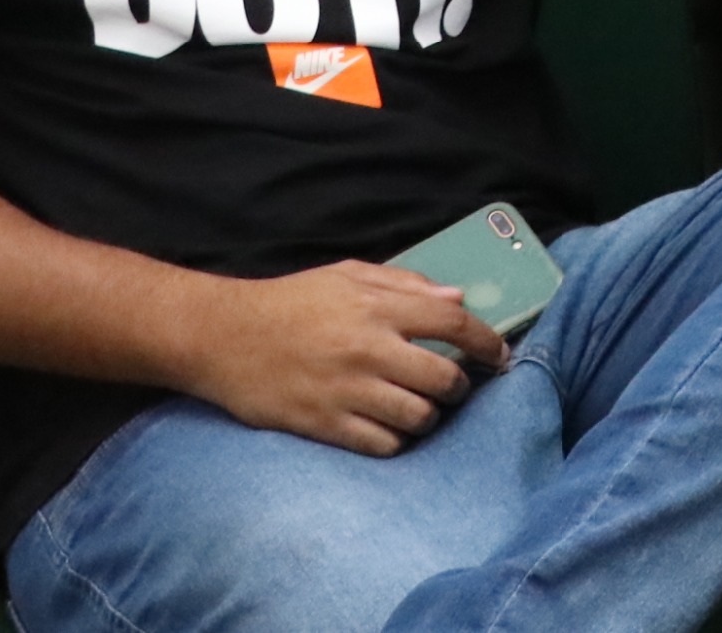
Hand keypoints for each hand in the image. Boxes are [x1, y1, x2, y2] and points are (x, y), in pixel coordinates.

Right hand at [167, 261, 504, 456]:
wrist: (222, 337)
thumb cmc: (289, 301)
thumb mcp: (347, 275)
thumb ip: (405, 284)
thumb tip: (458, 298)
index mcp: (377, 307)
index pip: (453, 323)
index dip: (486, 342)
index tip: (500, 356)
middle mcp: (367, 349)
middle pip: (443, 378)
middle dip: (459, 387)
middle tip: (454, 388)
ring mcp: (345, 390)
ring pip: (417, 417)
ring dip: (428, 416)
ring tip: (421, 409)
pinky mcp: (322, 424)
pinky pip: (381, 444)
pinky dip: (395, 440)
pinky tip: (390, 429)